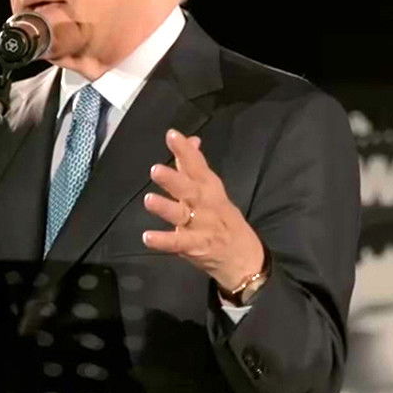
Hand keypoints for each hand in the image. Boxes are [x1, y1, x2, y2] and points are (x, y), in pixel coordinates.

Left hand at [142, 128, 265, 292]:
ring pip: (181, 215)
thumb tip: (189, 139)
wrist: (244, 257)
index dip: (185, 150)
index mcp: (209, 187)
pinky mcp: (195, 247)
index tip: (172, 135)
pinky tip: (147, 237)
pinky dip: (163, 241)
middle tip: (155, 170)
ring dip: (165, 208)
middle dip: (173, 179)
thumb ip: (195, 165)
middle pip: (190, 189)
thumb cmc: (222, 218)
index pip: (197, 165)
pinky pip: (177, 243)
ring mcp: (201, 226)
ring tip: (149, 200)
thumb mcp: (213, 190)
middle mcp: (206, 204)